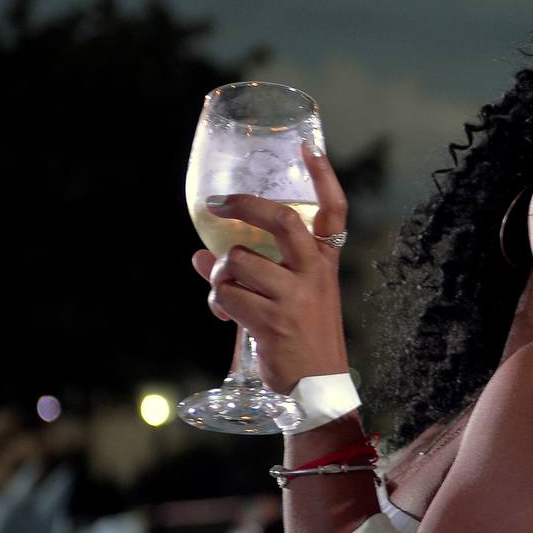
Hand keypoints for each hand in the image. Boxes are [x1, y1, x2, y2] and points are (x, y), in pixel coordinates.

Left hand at [192, 144, 349, 393]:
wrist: (316, 387)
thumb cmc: (303, 337)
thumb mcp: (295, 297)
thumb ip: (253, 271)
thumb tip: (198, 253)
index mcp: (325, 262)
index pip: (334, 210)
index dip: (323, 175)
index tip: (308, 145)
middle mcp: (314, 274)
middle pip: (281, 220)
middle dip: (243, 205)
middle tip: (218, 204)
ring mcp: (295, 297)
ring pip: (238, 261)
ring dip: (218, 274)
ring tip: (222, 290)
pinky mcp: (272, 321)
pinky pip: (227, 296)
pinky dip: (217, 302)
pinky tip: (223, 314)